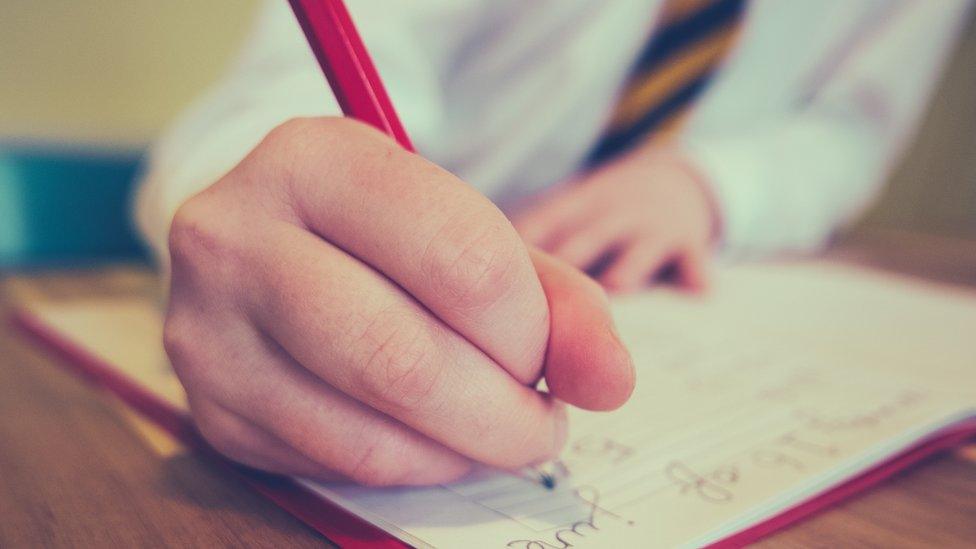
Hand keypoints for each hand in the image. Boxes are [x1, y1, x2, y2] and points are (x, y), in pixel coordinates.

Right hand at [164, 117, 633, 485]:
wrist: (267, 244)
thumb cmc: (386, 235)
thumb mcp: (470, 230)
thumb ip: (557, 298)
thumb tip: (610, 380)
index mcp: (316, 158)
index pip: (464, 261)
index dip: (534, 329)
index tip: (551, 351)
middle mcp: (237, 235)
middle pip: (405, 360)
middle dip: (506, 413)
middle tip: (542, 420)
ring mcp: (208, 328)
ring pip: (371, 429)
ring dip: (464, 450)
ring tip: (494, 427)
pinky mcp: (210, 407)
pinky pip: (338, 466)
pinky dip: (413, 467)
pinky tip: (430, 438)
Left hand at [513, 147, 717, 293]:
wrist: (679, 183)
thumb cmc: (603, 217)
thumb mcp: (571, 214)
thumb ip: (533, 242)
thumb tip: (476, 288)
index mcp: (575, 209)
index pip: (544, 224)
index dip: (525, 244)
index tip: (500, 268)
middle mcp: (611, 215)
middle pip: (585, 238)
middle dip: (568, 259)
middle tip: (545, 297)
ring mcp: (650, 227)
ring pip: (637, 248)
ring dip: (628, 265)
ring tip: (618, 285)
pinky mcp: (688, 242)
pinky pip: (693, 258)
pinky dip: (696, 273)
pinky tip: (700, 291)